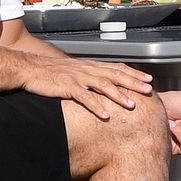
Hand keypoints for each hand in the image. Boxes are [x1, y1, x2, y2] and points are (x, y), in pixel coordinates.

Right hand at [21, 53, 152, 120]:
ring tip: (132, 105)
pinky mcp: (67, 86)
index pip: (117, 68)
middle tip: (149, 91)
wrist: (31, 69)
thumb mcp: (75, 71)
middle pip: (115, 75)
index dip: (134, 74)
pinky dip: (96, 106)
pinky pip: (85, 97)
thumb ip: (90, 77)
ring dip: (119, 95)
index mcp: (91, 66)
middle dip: (134, 83)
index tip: (148, 80)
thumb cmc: (52, 72)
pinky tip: (105, 114)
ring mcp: (78, 77)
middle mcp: (87, 69)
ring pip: (103, 85)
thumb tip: (104, 86)